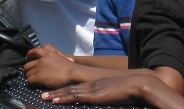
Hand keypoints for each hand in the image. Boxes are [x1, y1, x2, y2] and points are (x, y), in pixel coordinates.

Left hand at [24, 46, 76, 87]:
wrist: (72, 73)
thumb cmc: (69, 67)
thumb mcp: (62, 57)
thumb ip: (57, 56)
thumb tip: (62, 58)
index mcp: (48, 53)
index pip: (34, 51)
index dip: (29, 55)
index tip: (27, 58)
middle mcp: (42, 59)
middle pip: (27, 65)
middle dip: (28, 70)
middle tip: (31, 73)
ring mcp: (40, 68)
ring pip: (28, 74)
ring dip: (30, 77)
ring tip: (35, 80)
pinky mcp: (39, 77)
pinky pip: (29, 80)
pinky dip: (31, 82)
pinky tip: (36, 83)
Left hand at [42, 75, 183, 107]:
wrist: (140, 85)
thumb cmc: (133, 90)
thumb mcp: (118, 92)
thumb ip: (109, 95)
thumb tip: (107, 98)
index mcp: (99, 83)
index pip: (78, 87)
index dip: (66, 90)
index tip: (55, 94)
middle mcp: (93, 84)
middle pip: (70, 88)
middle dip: (56, 92)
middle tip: (43, 95)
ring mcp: (93, 89)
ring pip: (70, 92)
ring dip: (56, 95)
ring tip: (44, 97)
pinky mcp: (95, 95)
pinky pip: (76, 97)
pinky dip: (64, 98)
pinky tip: (56, 100)